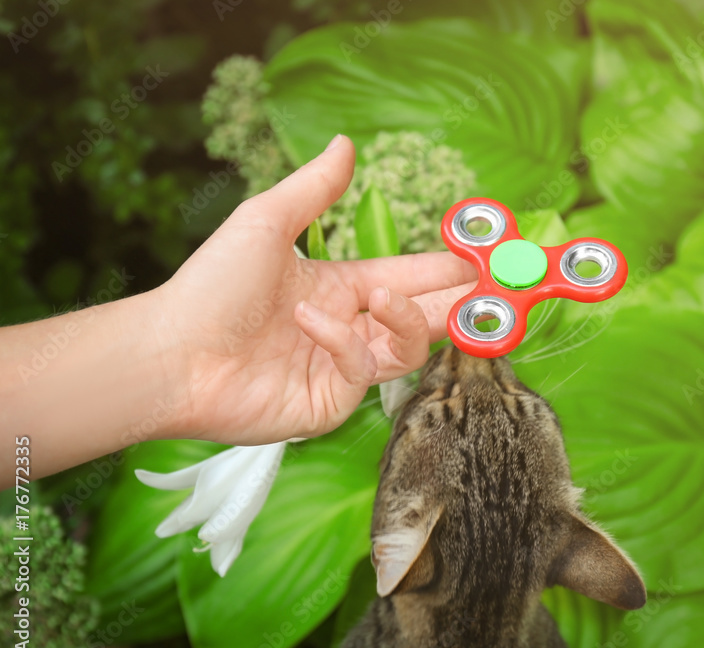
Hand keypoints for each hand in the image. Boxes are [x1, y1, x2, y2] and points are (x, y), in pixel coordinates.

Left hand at [153, 135, 475, 444]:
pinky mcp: (328, 404)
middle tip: (488, 293)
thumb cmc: (211, 286)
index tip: (477, 260)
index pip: (406, 278)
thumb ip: (314, 189)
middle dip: (457, 307)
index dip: (441, 270)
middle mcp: (345, 329)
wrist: (170, 352)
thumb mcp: (266, 223)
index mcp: (338, 288)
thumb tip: (345, 142)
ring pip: (404, 350)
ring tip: (384, 298)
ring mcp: (338, 370)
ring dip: (405, 320)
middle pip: (419, 320)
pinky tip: (312, 322)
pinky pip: (360, 372)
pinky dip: (343, 342)